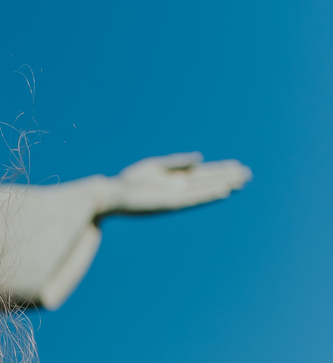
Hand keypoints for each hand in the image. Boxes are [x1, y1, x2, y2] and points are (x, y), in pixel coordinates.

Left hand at [102, 153, 251, 213]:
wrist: (113, 194)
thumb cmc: (131, 182)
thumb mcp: (155, 167)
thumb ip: (178, 162)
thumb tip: (200, 159)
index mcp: (177, 178)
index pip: (204, 173)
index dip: (221, 169)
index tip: (238, 165)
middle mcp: (180, 187)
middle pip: (209, 180)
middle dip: (227, 177)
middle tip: (248, 174)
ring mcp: (177, 195)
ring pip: (206, 189)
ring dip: (223, 185)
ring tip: (241, 181)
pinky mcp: (170, 203)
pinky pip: (195, 199)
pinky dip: (209, 195)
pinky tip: (222, 191)